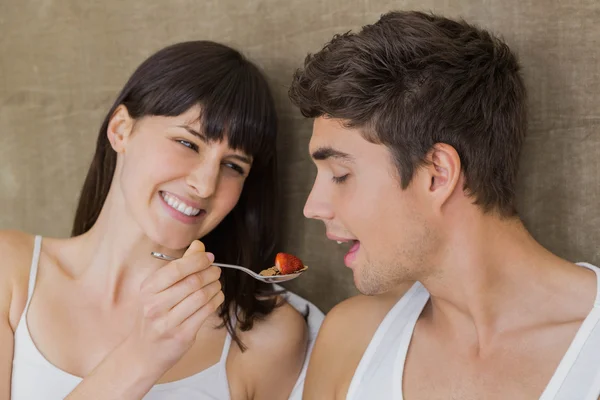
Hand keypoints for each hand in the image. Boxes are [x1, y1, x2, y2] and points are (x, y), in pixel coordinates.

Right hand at [127, 240, 223, 373]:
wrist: (142, 353)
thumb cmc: (152, 317)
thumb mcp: (157, 290)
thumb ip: (179, 267)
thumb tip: (198, 246)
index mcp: (148, 289)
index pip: (176, 269)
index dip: (198, 260)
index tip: (209, 257)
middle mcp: (155, 305)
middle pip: (193, 282)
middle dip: (210, 272)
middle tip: (216, 271)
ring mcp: (168, 322)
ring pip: (202, 296)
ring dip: (215, 286)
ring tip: (217, 283)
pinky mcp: (182, 336)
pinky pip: (206, 312)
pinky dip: (216, 300)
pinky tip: (216, 297)